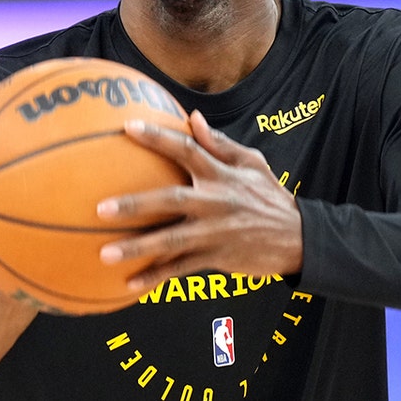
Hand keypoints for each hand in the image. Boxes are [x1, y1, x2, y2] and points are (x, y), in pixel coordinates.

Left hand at [97, 110, 302, 292]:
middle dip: (136, 204)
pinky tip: (129, 283)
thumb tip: (192, 117)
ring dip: (137, 247)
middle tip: (100, 207)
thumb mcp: (253, 163)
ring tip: (104, 253)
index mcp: (221, 174)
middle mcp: (215, 201)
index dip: (159, 137)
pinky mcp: (217, 258)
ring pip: (170, 241)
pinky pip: (180, 269)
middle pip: (170, 200)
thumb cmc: (270, 197)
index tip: (128, 127)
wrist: (299, 239)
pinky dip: (155, 276)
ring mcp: (214, 232)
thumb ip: (220, 143)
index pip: (187, 149)